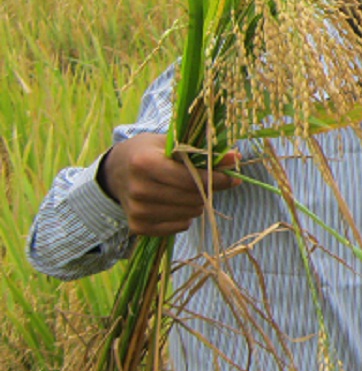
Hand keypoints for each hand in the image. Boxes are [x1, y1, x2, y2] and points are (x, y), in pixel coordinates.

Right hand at [103, 133, 238, 236]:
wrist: (115, 172)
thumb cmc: (148, 152)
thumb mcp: (172, 143)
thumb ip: (204, 151)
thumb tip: (236, 158)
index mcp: (144, 163)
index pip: (190, 179)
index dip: (216, 180)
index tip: (233, 178)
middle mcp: (138, 189)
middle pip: (191, 198)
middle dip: (207, 190)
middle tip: (206, 182)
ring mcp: (137, 211)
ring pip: (188, 214)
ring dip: (196, 203)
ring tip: (186, 190)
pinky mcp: (138, 227)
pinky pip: (178, 226)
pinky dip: (185, 216)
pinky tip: (176, 203)